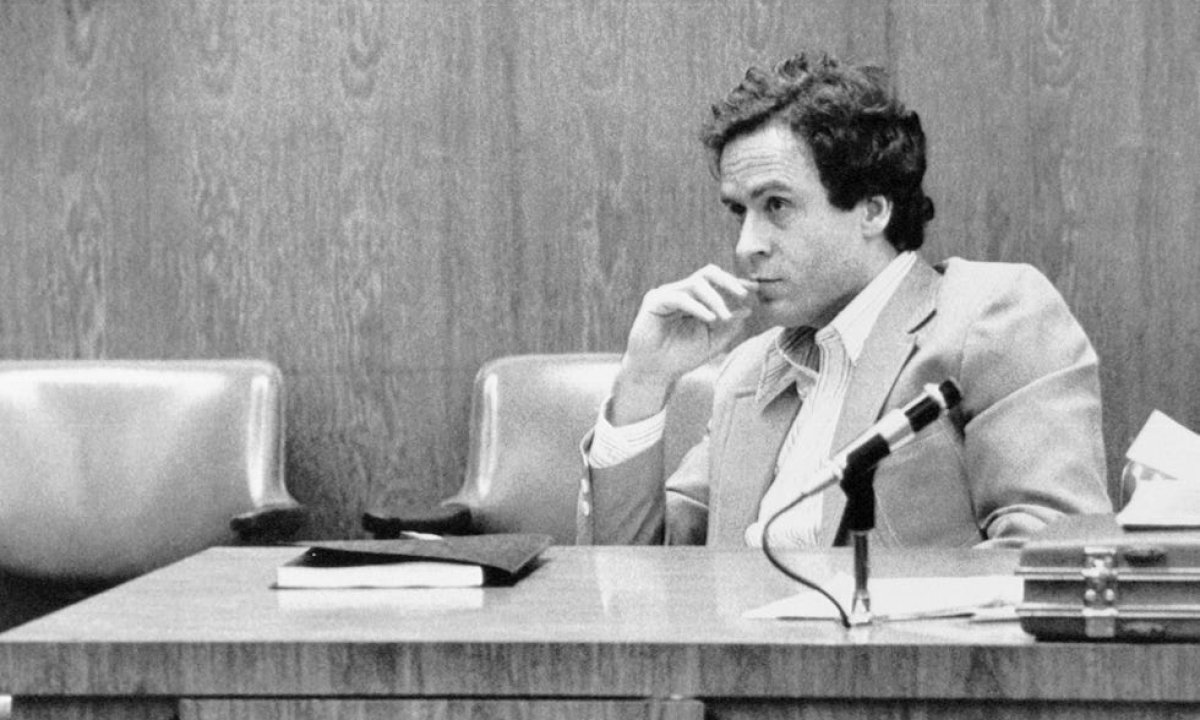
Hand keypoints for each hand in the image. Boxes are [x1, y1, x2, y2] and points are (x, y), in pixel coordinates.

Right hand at [610, 265, 757, 423]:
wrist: (655, 373)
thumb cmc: (681, 357)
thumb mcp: (713, 341)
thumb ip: (729, 326)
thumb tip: (748, 309)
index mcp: (695, 298)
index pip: (717, 282)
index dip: (735, 283)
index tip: (755, 289)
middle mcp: (681, 291)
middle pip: (707, 272)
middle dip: (728, 280)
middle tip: (744, 294)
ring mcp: (667, 294)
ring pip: (696, 283)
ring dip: (715, 299)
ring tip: (724, 317)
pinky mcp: (654, 301)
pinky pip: (680, 297)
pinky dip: (697, 306)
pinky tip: (710, 318)